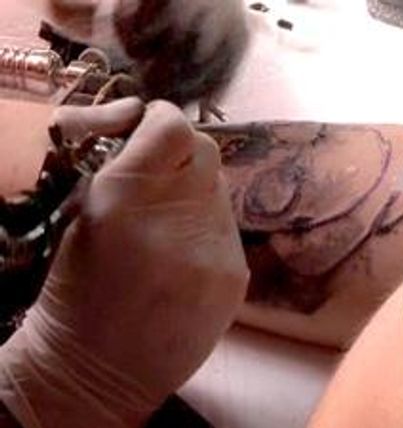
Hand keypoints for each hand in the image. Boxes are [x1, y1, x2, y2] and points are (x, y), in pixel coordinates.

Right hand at [0, 98, 248, 427]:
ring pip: (220, 188)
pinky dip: (209, 226)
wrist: (102, 370)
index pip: (172, 127)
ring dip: (197, 192)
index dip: (162, 121)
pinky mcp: (237, 276)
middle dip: (183, 153)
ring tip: (172, 222)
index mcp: (126, 200)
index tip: (152, 130)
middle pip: (205, 150)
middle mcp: (179, 219)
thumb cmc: (75, 295)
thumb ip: (126, 173)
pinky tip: (186, 252)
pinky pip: (228, 227)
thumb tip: (157, 137)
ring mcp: (215, 250)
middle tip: (162, 175)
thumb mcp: (82, 219)